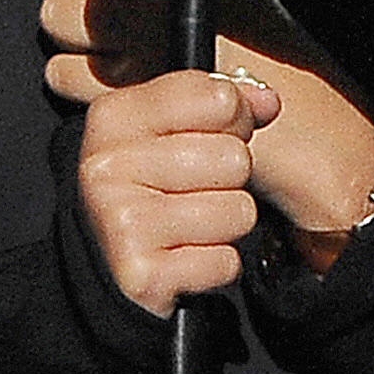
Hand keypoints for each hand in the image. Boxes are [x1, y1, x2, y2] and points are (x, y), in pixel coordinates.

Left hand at [38, 0, 373, 243]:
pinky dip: (78, 81)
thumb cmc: (272, 42)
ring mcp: (137, 32)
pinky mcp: (123, 88)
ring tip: (113, 44)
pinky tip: (115, 80)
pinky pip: (61, 72)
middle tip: (110, 5)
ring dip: (75, 34)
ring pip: (56, 17)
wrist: (308, 116)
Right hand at [76, 67, 274, 317]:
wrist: (106, 263)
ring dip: (226, 225)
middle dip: (230, 179)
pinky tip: (185, 258)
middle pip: (235, 158)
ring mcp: (121, 221)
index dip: (232, 120)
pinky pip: (226, 261)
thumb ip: (226, 104)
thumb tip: (267, 102)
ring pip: (238, 211)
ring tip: (192, 225)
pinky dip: (216, 266)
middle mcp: (108, 166)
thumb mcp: (173, 128)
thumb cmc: (150, 187)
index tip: (209, 138)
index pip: (220, 99)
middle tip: (196, 190)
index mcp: (115, 117)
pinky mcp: (141, 275)